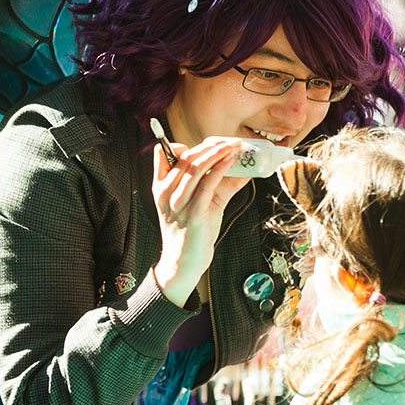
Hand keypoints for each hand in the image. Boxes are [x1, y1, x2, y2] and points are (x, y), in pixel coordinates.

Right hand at [152, 137, 249, 306]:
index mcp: (161, 188)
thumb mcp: (201, 204)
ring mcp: (177, 203)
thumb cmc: (191, 233)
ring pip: (195, 167)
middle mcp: (165, 192)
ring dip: (217, 153)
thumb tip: (244, 170)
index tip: (206, 144)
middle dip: (209, 145)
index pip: (163, 154)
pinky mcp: (193, 213)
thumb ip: (218, 185)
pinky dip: (220, 169)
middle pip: (185, 157)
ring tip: (233, 147)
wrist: (183, 263)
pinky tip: (231, 162)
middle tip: (229, 141)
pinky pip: (207, 184)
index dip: (184, 145)